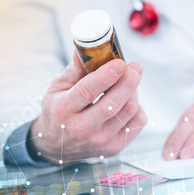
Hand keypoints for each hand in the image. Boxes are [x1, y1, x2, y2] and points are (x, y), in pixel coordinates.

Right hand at [29, 52, 146, 163]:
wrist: (56, 145)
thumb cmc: (57, 110)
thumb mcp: (57, 87)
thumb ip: (75, 68)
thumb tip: (86, 46)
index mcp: (63, 110)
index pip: (87, 92)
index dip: (105, 76)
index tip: (120, 62)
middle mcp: (81, 128)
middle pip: (113, 104)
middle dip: (128, 82)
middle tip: (135, 67)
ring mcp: (100, 141)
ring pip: (128, 111)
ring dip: (133, 91)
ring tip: (128, 81)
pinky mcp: (114, 148)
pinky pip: (137, 123)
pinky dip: (137, 107)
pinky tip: (128, 100)